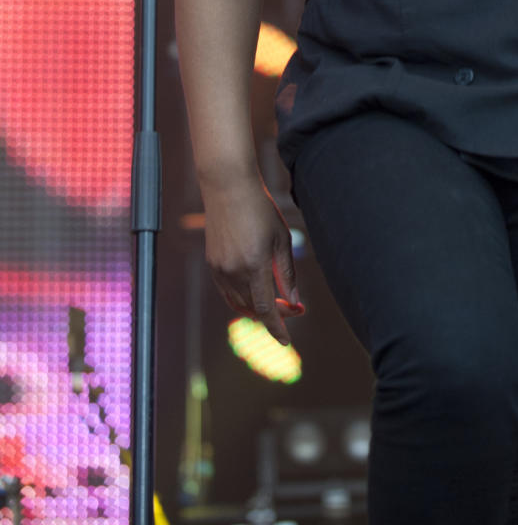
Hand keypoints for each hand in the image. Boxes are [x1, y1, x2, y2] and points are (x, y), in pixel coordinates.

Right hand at [201, 174, 304, 345]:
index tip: (287, 340)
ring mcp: (219, 269)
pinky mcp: (212, 264)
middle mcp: (234, 271)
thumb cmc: (260, 209)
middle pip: (253, 308)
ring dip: (256, 309)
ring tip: (275, 302)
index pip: (266, 308)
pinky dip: (241, 299)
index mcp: (255, 264)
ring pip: (238, 304)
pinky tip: (254, 292)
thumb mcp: (281, 239)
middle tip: (292, 308)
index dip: (277, 327)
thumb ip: (286, 273)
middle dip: (273, 314)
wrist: (228, 188)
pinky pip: (226, 292)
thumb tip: (294, 301)